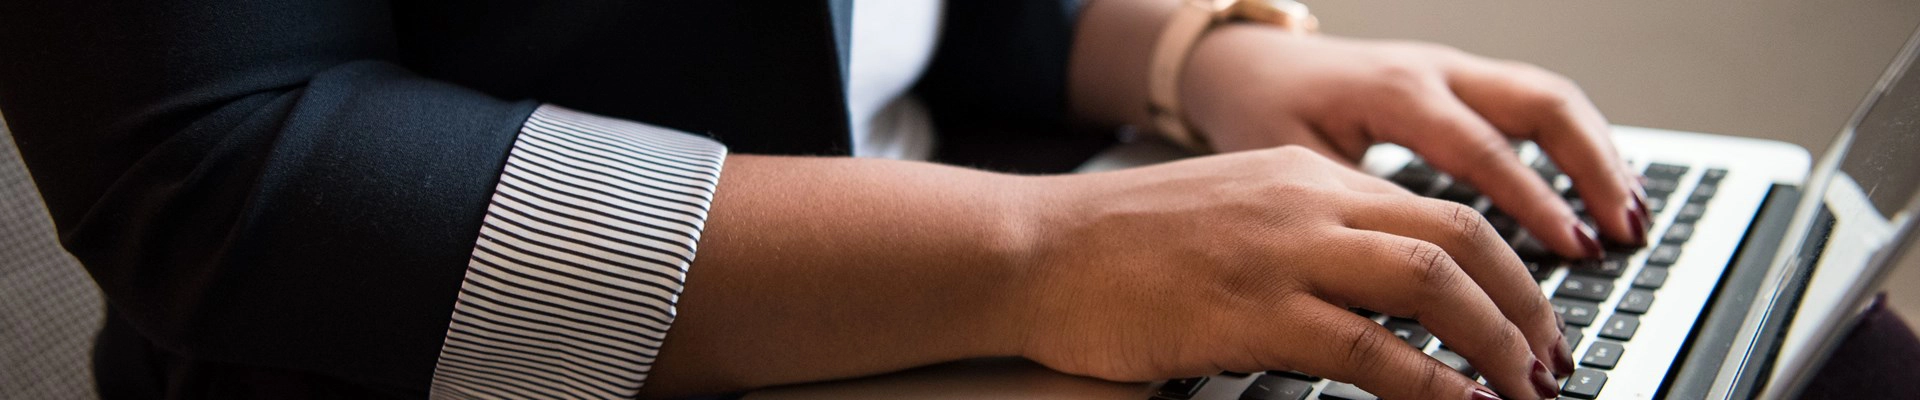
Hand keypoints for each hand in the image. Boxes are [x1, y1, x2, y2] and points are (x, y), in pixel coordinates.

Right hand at [1014, 147, 1571, 399]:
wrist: (1034, 250)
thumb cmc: (1118, 245)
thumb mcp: (1232, 215)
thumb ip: (1307, 238)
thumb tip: (1384, 296)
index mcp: (1306, 176)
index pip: (1441, 211)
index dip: (1507, 270)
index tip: (1533, 321)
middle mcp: (1307, 202)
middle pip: (1460, 238)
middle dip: (1525, 306)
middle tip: (1551, 362)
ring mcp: (1280, 254)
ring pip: (1430, 283)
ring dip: (1495, 343)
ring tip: (1525, 390)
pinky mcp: (1249, 313)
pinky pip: (1367, 349)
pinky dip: (1430, 384)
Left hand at [1179, 26, 1649, 258]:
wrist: (1246, 66)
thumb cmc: (1262, 116)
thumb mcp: (1295, 169)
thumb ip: (1354, 219)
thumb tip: (1402, 288)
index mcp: (1394, 93)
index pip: (1483, 149)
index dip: (1534, 203)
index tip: (1574, 249)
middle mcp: (1433, 72)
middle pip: (1541, 105)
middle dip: (1593, 170)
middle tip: (1625, 232)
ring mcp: (1453, 71)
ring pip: (1549, 99)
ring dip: (1598, 156)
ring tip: (1632, 218)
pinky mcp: (1460, 81)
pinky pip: (1534, 103)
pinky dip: (1577, 145)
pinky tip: (1600, 190)